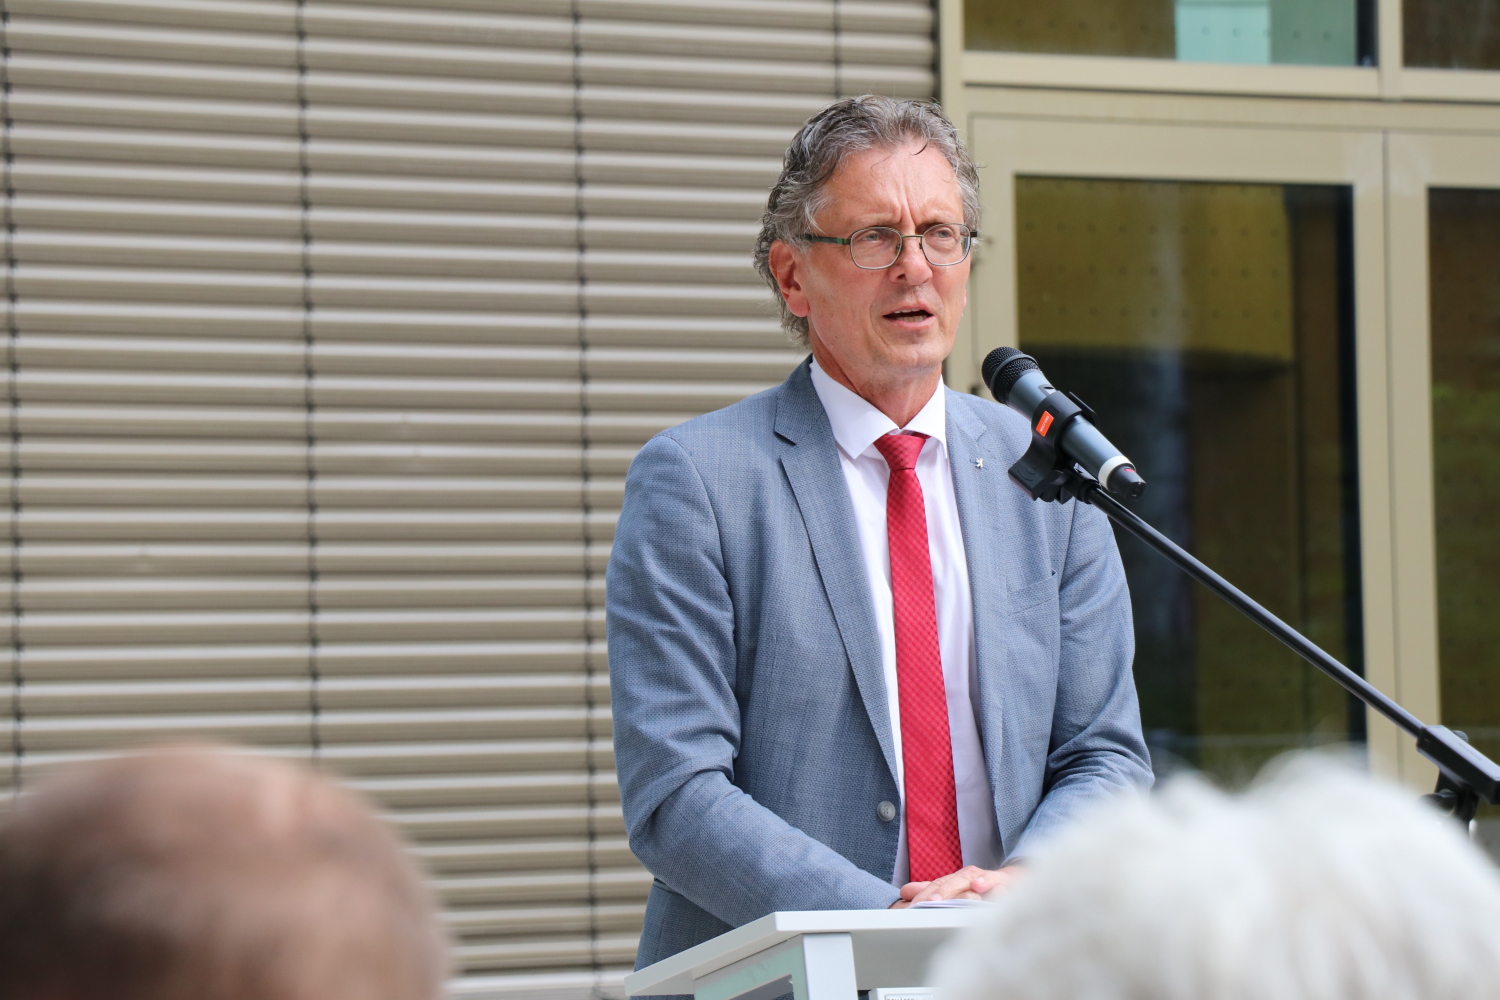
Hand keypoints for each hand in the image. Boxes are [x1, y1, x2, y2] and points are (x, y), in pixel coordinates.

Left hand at [888, 864, 1023, 906]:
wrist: (1022, 880)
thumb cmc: (986, 888)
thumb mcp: (958, 888)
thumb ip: (934, 889)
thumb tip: (904, 891)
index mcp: (959, 879)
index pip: (939, 884)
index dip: (924, 893)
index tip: (910, 905)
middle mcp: (973, 878)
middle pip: (952, 882)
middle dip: (937, 892)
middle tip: (923, 904)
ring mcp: (991, 880)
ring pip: (972, 882)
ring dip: (956, 889)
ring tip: (940, 899)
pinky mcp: (1009, 885)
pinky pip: (999, 885)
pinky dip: (988, 883)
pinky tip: (978, 887)